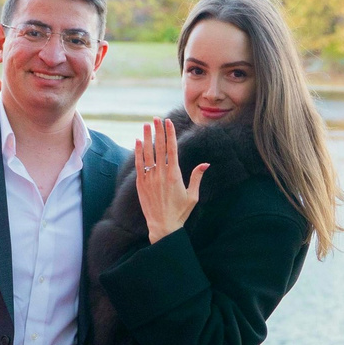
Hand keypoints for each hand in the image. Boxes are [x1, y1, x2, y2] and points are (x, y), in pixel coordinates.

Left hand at [134, 118, 205, 242]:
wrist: (163, 226)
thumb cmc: (180, 212)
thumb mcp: (193, 196)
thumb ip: (197, 178)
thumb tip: (205, 164)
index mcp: (175, 175)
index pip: (172, 149)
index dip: (170, 134)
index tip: (168, 122)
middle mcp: (161, 174)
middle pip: (159, 147)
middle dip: (158, 131)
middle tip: (156, 118)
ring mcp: (149, 178)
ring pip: (147, 153)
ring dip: (147, 138)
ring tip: (146, 125)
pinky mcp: (141, 184)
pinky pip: (139, 165)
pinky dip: (138, 152)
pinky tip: (138, 142)